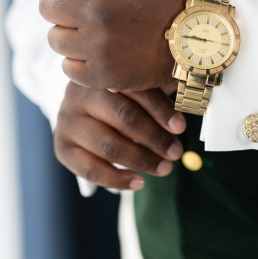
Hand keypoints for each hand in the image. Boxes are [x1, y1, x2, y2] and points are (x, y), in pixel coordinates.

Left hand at [36, 0, 196, 90]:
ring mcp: (99, 44)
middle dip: (64, 4)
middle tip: (92, 9)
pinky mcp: (103, 74)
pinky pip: (67, 68)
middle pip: (47, 6)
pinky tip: (102, 53)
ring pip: (54, 38)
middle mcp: (97, 8)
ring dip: (71, 34)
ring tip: (98, 32)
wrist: (200, 36)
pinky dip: (80, 62)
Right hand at [54, 81, 186, 189]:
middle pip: (123, 117)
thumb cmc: (117, 95)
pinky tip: (139, 183)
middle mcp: (79, 95)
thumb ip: (159, 88)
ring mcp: (67, 121)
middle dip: (155, 138)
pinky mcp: (62, 147)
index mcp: (102, 75)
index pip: (136, 91)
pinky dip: (116, 180)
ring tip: (166, 168)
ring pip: (108, 145)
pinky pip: (90, 170)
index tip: (181, 127)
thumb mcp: (135, 85)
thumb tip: (195, 93)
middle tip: (176, 152)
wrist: (78, 106)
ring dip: (142, 160)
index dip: (161, 109)